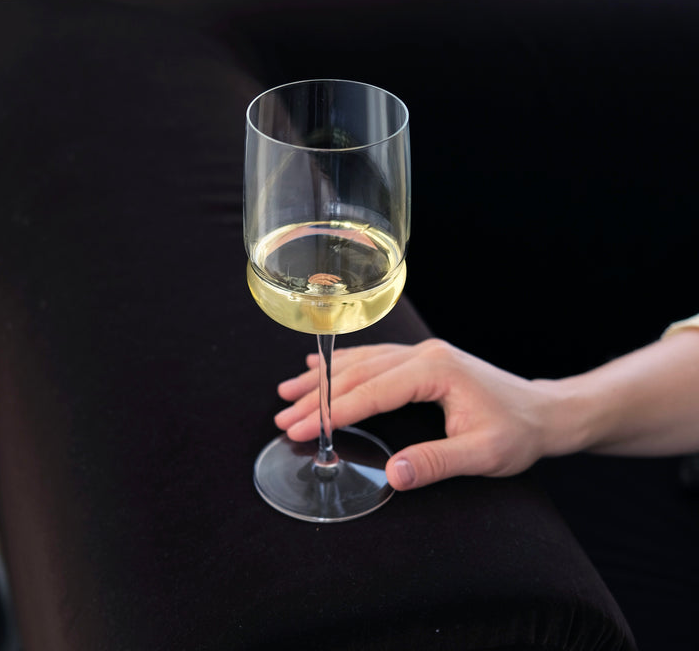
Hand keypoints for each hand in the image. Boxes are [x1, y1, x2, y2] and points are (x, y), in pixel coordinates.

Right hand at [275, 339, 564, 490]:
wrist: (545, 413)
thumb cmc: (518, 434)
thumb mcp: (483, 455)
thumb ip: (436, 462)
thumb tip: (391, 474)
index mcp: (436, 371)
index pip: (373, 391)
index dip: (334, 412)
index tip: (302, 429)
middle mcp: (424, 355)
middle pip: (360, 373)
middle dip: (318, 397)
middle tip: (283, 417)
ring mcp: (423, 354)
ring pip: (362, 362)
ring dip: (324, 378)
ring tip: (287, 392)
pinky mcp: (423, 360)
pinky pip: (375, 359)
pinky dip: (344, 366)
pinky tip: (321, 367)